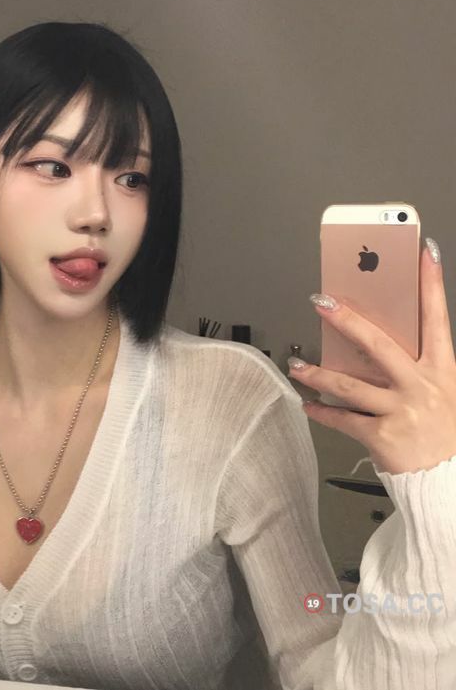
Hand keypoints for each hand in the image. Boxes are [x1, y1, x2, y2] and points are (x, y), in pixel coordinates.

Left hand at [287, 238, 455, 474]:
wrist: (449, 485)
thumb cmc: (443, 435)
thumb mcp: (441, 394)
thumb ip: (414, 369)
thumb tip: (374, 343)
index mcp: (441, 371)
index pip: (437, 318)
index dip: (430, 283)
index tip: (422, 252)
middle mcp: (422, 387)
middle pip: (379, 344)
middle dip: (347, 320)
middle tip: (321, 302)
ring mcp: (402, 411)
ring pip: (349, 385)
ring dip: (317, 373)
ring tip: (297, 365)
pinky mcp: (383, 436)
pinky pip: (343, 419)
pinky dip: (322, 412)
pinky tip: (308, 406)